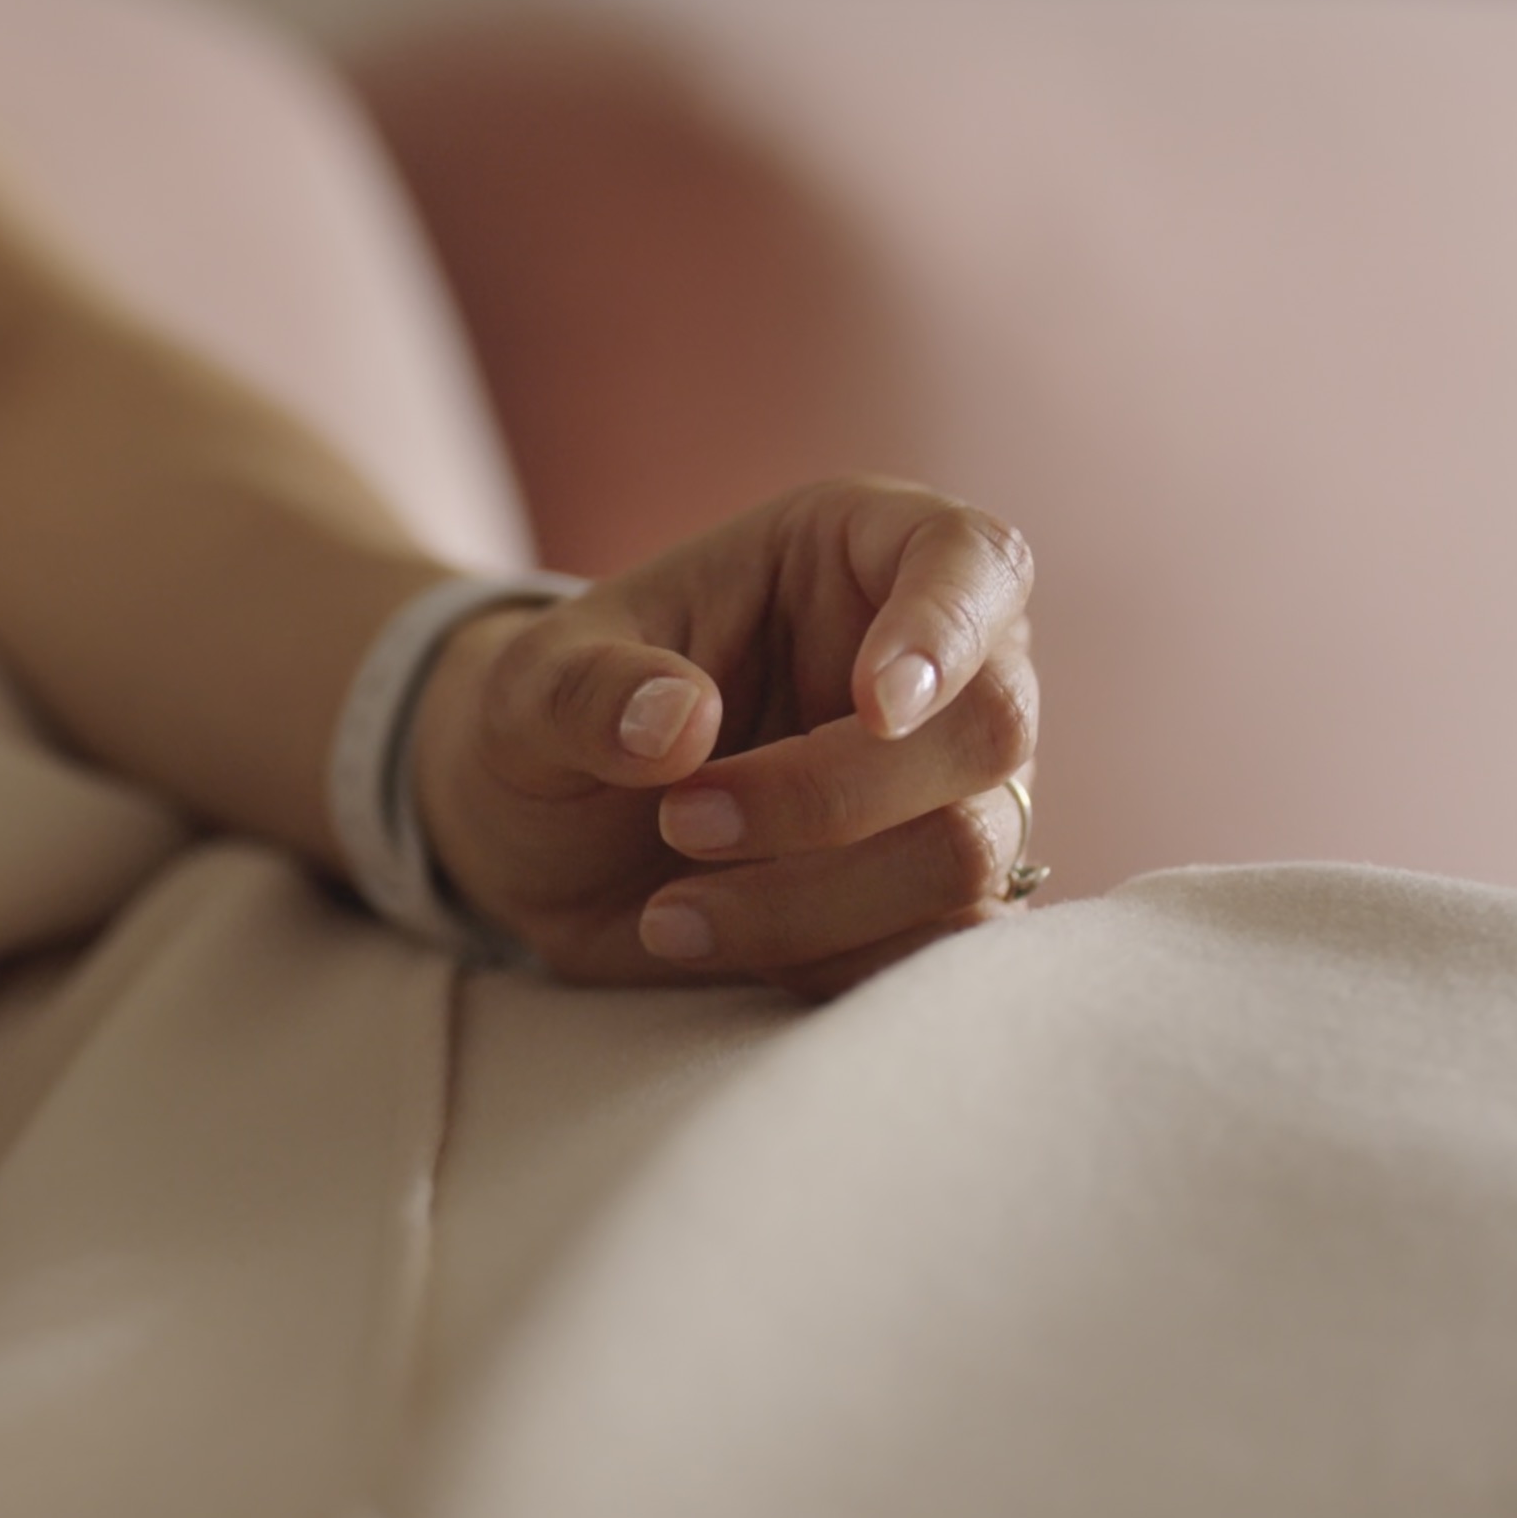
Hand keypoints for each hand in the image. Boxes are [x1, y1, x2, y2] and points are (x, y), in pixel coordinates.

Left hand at [408, 479, 1040, 995]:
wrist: (545, 842)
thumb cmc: (558, 720)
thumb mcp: (528, 686)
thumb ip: (588, 689)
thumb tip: (680, 723)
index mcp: (856, 555)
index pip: (973, 561)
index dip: (948, 628)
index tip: (878, 705)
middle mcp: (933, 666)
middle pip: (988, 727)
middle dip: (832, 798)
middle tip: (680, 820)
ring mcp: (945, 789)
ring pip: (967, 851)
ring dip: (815, 899)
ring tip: (670, 909)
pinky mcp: (928, 900)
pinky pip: (943, 946)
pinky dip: (826, 962)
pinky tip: (712, 941)